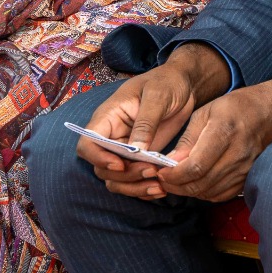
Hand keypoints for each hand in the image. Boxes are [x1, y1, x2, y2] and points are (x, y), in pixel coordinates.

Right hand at [75, 51, 217, 197]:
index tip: (121, 164)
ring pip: (116, 179)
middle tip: (152, 171)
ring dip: (134, 187)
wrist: (184, 85)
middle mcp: (112, 137)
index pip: (88, 144)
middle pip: (102, 168)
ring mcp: (125, 150)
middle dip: (124, 175)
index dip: (98, 158)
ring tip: (159, 186)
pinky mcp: (140, 158)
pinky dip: (144, 188)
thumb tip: (136, 150)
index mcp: (107, 118)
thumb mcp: (158, 96)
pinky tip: (162, 190)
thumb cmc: (167, 82)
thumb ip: (146, 122)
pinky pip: (134, 180)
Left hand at [153, 69, 271, 202]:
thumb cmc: (238, 107)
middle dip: (176, 186)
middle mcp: (238, 153)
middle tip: (163, 180)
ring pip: (209, 192)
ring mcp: (246, 167)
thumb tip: (170, 163)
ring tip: (177, 181)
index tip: (161, 172)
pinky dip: (205, 193)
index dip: (173, 175)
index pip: (194, 166)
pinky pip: (221, 194)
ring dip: (188, 191)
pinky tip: (196, 183)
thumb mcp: (206, 112)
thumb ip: (187, 139)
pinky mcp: (249, 176)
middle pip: (200, 183)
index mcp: (225, 132)